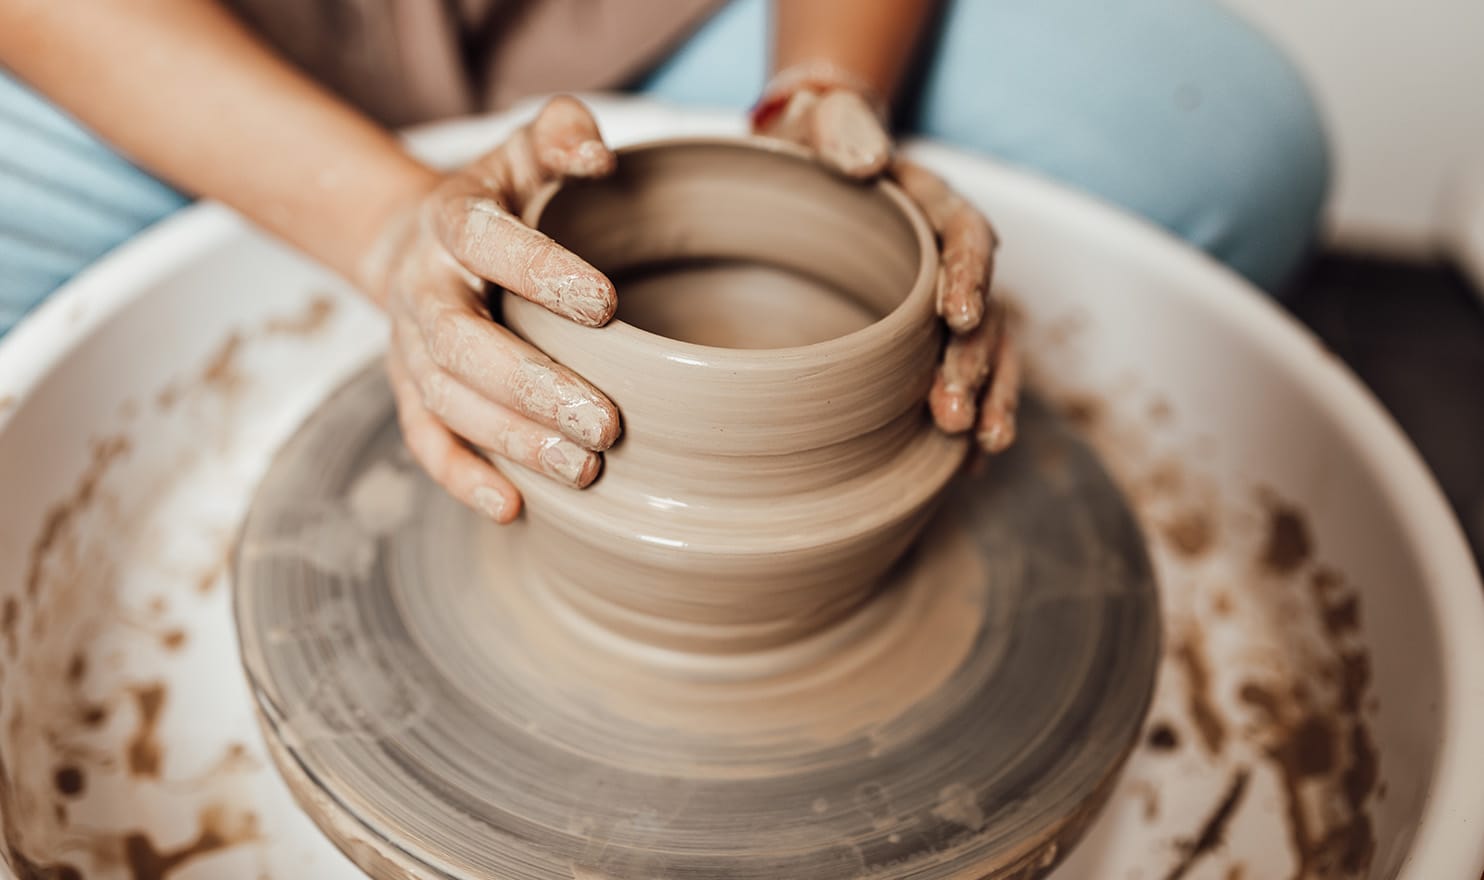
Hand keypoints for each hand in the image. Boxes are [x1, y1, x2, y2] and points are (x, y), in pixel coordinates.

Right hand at [360, 96, 622, 523]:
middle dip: (533, 387)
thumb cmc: (497, 199)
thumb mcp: (524, 150)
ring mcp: (411, 348)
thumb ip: (561, 133)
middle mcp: (423, 289)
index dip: (539, 271)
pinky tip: (514, 508)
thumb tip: (599, 157)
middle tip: (607, 424)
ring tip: (585, 471)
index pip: (486, 243)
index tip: (606, 305)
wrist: (413, 243)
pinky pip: (426, 442)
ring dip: (511, 442)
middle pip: (462, 346)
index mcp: (452, 222)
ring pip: (447, 403)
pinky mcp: (410, 394)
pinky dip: (462, 478)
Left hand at [753, 73, 1020, 453]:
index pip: (968, 238)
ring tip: (979, 446)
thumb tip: (868, 162)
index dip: (969, 278)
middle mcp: (955, 260)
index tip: (959, 318)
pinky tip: (966, 466)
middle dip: (972, 365)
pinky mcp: (933, 340)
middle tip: (950, 413)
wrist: (812, 171)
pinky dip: (973, 418)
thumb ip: (842, 131)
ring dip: (988, 400)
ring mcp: (948, 303)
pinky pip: (968, 380)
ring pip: (988, 354)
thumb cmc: (814, 148)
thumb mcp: (820, 125)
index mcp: (935, 207)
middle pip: (982, 312)